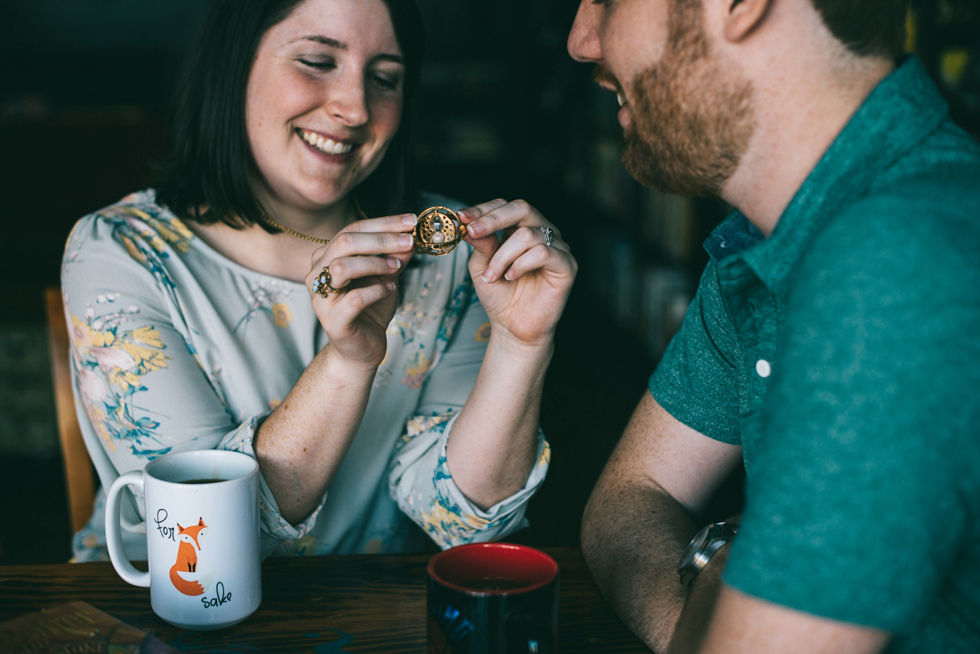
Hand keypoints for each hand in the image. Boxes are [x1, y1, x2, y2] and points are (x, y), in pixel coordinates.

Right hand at [305, 212, 416, 367]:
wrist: (361, 349)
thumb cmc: (370, 309)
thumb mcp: (386, 277)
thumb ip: (394, 258)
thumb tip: (410, 238)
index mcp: (327, 257)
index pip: (353, 229)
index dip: (383, 223)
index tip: (411, 221)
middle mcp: (318, 274)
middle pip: (345, 242)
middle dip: (381, 239)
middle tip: (409, 241)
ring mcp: (321, 298)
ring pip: (342, 266)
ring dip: (375, 263)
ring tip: (396, 268)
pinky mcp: (332, 321)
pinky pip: (354, 299)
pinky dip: (376, 291)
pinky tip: (390, 290)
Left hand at [461, 199, 576, 347]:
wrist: (513, 327)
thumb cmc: (500, 296)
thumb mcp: (481, 267)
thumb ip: (480, 245)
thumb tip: (470, 224)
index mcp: (521, 228)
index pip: (504, 206)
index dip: (482, 210)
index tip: (461, 218)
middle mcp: (541, 232)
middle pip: (521, 208)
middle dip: (492, 219)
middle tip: (472, 232)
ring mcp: (556, 247)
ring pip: (527, 234)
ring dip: (502, 256)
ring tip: (492, 276)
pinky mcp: (567, 265)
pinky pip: (543, 253)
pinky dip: (521, 264)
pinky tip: (511, 277)